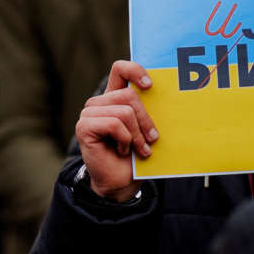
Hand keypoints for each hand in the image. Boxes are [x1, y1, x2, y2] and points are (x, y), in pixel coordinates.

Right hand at [75, 60, 157, 201]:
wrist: (121, 184)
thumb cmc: (135, 157)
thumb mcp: (145, 130)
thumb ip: (148, 112)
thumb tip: (169, 97)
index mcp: (113, 98)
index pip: (120, 69)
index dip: (134, 70)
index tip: (150, 86)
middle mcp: (99, 102)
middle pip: (128, 95)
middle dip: (146, 120)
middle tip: (152, 139)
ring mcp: (89, 114)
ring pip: (123, 112)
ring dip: (137, 135)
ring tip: (139, 149)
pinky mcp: (84, 127)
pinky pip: (114, 124)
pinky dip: (125, 140)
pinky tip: (123, 151)